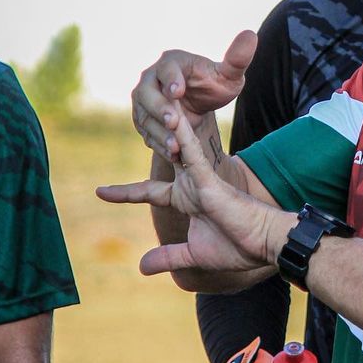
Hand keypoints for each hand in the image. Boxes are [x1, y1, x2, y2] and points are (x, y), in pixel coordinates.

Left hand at [97, 103, 290, 281]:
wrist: (262, 244)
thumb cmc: (235, 248)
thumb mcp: (192, 256)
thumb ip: (168, 257)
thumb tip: (141, 267)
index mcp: (186, 200)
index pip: (148, 192)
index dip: (125, 192)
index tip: (100, 191)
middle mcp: (190, 183)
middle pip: (160, 156)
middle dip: (146, 136)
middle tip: (132, 112)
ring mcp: (199, 178)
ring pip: (177, 145)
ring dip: (166, 121)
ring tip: (153, 95)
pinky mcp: (209, 179)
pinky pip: (192, 152)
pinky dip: (183, 135)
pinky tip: (173, 116)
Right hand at [131, 30, 256, 159]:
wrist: (198, 105)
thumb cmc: (213, 85)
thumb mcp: (229, 75)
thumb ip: (237, 59)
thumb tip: (251, 35)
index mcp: (172, 62)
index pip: (167, 68)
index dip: (171, 80)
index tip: (177, 92)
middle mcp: (151, 79)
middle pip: (147, 92)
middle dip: (159, 108)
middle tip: (173, 122)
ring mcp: (143, 101)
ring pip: (145, 116)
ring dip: (158, 132)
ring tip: (175, 147)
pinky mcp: (143, 119)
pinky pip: (146, 133)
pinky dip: (158, 145)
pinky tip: (173, 155)